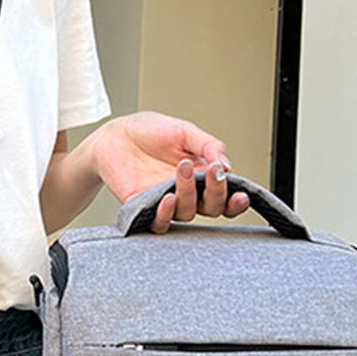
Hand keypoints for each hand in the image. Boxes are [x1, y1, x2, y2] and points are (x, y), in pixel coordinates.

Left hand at [88, 111, 251, 233]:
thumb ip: (209, 146)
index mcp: (201, 176)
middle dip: (217, 194)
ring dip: (189, 194)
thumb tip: (227, 166)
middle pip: (211, 208)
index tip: (241, 195)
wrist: (115, 135)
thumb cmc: (149, 132)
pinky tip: (167, 198)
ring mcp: (166, 202)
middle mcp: (186, 193)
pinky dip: (165, 215)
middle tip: (212, 173)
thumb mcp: (185, 132)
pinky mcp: (144, 208)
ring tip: (181, 170)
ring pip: (187, 213)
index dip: (235, 201)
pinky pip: (159, 223)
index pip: (225, 196)